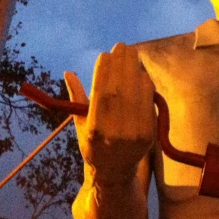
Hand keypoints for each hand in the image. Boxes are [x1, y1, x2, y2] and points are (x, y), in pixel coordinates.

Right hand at [64, 43, 155, 183]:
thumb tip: (68, 73)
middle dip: (122, 64)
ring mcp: (135, 135)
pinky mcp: (150, 135)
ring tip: (131, 54)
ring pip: (136, 94)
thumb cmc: (93, 145)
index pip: (101, 95)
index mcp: (93, 130)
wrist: (114, 172)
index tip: (104, 54)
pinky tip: (141, 73)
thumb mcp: (79, 124)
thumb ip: (76, 98)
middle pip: (121, 91)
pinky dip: (146, 85)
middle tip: (122, 46)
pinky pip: (149, 103)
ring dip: (134, 70)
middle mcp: (115, 133)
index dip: (103, 72)